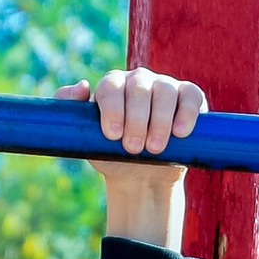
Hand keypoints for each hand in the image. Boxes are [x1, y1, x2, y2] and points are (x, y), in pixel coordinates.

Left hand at [68, 68, 204, 251]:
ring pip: (164, 92)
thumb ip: (68, 111)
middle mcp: (138, 80)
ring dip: (159, 121)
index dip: (112, 109)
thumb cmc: (112, 156)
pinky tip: (180, 132)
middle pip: (138, 88)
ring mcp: (165, 86)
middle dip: (136, 120)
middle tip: (133, 149)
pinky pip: (190, 96)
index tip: (112, 136)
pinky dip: (187, 113)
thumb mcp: (85, 140)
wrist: (142, 178)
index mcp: (112, 86)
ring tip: (154, 149)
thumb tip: (82, 87)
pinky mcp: (189, 97)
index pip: (111, 87)